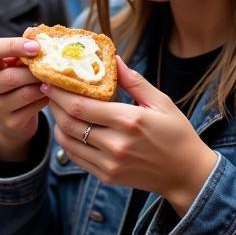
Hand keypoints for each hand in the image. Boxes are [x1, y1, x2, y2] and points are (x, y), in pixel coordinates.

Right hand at [0, 37, 48, 158]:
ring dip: (42, 85)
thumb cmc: (17, 77)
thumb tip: (44, 38)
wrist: (13, 113)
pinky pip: (32, 108)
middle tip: (52, 67)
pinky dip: (45, 99)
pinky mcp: (8, 122)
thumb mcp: (15, 62)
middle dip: (35, 71)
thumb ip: (25, 50)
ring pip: (24, 93)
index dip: (13, 45)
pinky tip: (49, 95)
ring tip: (52, 80)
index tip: (36, 47)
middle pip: (10, 76)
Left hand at [44, 56, 217, 213]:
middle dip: (54, 105)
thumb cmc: (176, 133)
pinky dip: (67, 141)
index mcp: (128, 121)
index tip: (50, 80)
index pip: (80, 106)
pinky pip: (76, 157)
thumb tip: (112, 58)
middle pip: (69, 123)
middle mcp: (115, 144)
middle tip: (48, 90)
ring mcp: (109, 163)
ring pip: (68, 142)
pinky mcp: (106, 176)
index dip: (60, 92)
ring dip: (57, 123)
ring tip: (56, 108)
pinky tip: (68, 128)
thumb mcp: (160, 102)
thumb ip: (133, 80)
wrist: (186, 174)